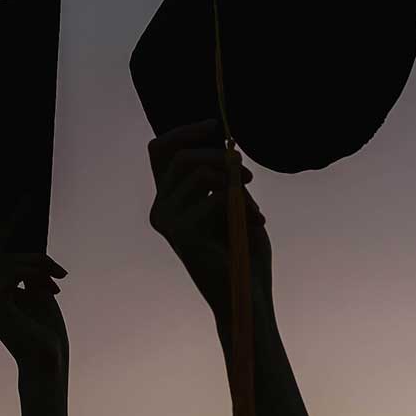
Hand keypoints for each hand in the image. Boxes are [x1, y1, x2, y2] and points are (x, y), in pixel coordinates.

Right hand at [0, 252, 69, 376]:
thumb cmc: (46, 332)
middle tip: (60, 274)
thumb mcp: (38, 293)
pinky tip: (50, 290)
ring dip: (40, 266)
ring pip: (8, 259)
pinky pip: (14, 270)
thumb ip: (27, 272)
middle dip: (36, 260)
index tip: (13, 226)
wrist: (47, 361)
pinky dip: (37, 273)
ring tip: (56, 283)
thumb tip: (22, 250)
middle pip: (3, 256)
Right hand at [147, 120, 269, 318]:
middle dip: (220, 156)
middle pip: (182, 155)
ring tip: (254, 208)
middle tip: (248, 173)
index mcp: (169, 199)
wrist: (246, 291)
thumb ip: (223, 175)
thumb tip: (226, 142)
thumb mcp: (233, 201)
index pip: (160, 150)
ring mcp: (166, 220)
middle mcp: (160, 208)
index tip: (215, 125)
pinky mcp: (180, 232)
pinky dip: (244, 204)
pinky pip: (216, 195)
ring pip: (200, 171)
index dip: (184, 132)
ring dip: (237, 184)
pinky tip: (255, 223)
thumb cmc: (243, 248)